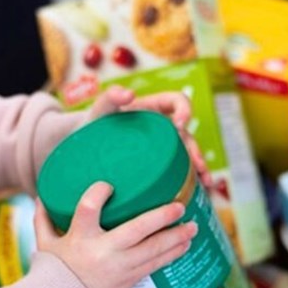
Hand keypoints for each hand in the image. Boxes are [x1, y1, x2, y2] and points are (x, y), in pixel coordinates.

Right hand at [33, 182, 197, 287]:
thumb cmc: (53, 273)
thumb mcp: (44, 244)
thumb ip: (44, 219)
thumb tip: (42, 195)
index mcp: (80, 238)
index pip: (88, 210)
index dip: (98, 194)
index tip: (108, 185)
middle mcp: (103, 252)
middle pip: (136, 231)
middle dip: (160, 217)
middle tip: (179, 206)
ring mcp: (120, 268)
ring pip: (153, 250)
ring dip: (176, 238)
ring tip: (192, 226)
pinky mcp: (130, 280)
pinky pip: (155, 265)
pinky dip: (172, 254)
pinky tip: (185, 244)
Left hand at [87, 85, 211, 187]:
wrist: (82, 147)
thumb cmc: (93, 124)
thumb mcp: (99, 109)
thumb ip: (109, 97)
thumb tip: (129, 93)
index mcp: (154, 109)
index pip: (178, 101)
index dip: (184, 109)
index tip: (179, 124)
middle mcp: (162, 129)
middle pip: (188, 135)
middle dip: (196, 149)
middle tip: (197, 163)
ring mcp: (162, 149)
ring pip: (188, 156)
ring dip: (200, 168)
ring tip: (205, 183)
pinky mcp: (158, 167)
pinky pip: (178, 173)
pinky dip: (189, 183)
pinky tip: (196, 194)